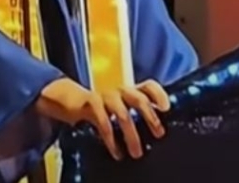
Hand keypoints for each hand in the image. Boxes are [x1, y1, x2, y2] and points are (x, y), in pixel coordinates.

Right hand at [35, 78, 170, 159]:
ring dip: (131, 135)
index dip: (159, 94)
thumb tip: (156, 130)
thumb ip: (135, 113)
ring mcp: (106, 96)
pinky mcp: (91, 104)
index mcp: (130, 90)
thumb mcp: (121, 107)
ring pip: (123, 114)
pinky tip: (117, 152)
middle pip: (139, 99)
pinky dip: (111, 140)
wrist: (72, 101)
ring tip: (137, 152)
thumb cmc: (103, 107)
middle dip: (150, 117)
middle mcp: (120, 91)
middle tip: (159, 134)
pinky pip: (103, 123)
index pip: (149, 86)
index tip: (166, 108)